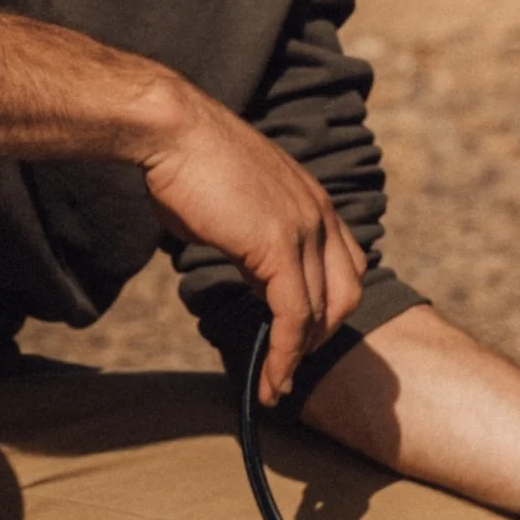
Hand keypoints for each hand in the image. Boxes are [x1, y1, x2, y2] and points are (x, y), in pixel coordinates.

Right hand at [136, 87, 365, 400]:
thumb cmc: (188, 165)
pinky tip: (270, 376)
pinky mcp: (279, 245)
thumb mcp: (236, 210)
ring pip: (320, 312)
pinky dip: (285, 353)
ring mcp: (305, 229)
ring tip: (275, 388)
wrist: (172, 131)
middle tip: (290, 367)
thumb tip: (253, 274)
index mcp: (314, 202)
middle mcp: (320, 214)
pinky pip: (293, 315)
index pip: (345, 267)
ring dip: (298, 358)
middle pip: (347, 294)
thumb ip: (255, 243)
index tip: (299, 337)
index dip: (327, 308)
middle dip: (321, 338)